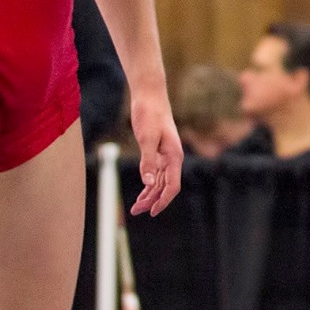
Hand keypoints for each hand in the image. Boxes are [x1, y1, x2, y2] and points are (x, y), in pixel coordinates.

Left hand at [128, 91, 183, 216]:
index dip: (163, 201)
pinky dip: (149, 184)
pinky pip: (156, 173)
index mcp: (174, 156)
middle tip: (136, 211)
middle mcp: (172, 158)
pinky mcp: (158, 151)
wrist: (150, 96)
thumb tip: (149, 184)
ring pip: (160, 182)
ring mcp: (166, 155)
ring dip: (149, 195)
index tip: (152, 213)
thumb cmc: (149, 115)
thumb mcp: (147, 139)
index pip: (172, 185)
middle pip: (166, 186)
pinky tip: (142, 191)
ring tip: (135, 207)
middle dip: (153, 201)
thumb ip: (148, 162)